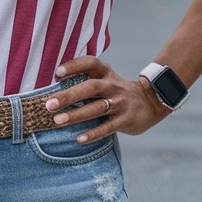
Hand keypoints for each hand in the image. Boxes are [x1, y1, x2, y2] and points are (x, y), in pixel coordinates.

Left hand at [44, 55, 169, 141]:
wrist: (152, 101)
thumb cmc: (117, 91)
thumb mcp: (106, 80)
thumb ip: (86, 82)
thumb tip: (55, 90)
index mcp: (106, 74)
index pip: (90, 63)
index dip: (74, 66)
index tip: (57, 73)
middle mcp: (112, 86)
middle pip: (90, 87)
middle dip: (69, 96)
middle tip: (49, 104)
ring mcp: (120, 103)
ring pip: (96, 108)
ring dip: (76, 115)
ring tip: (57, 121)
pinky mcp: (126, 119)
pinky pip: (108, 127)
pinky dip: (93, 133)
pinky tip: (79, 139)